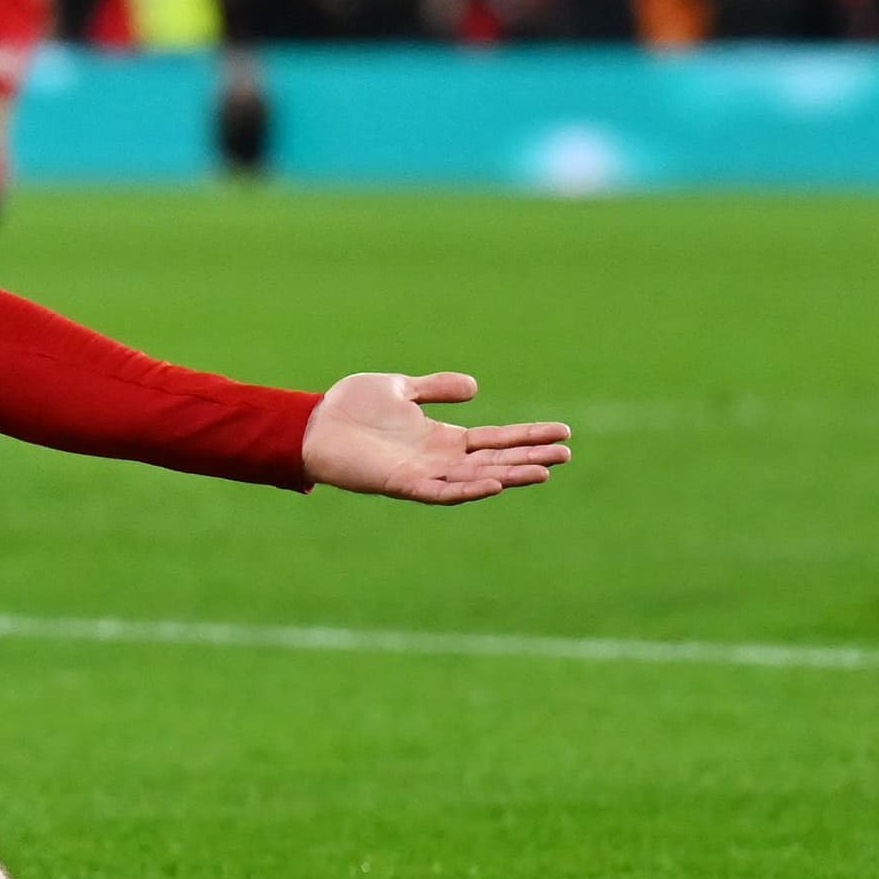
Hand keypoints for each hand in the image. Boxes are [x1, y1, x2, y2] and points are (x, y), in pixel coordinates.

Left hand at [301, 371, 570, 504]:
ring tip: (543, 469)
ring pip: (477, 478)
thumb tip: (476, 387)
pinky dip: (468, 489)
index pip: (495, 439)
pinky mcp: (402, 484)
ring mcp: (423, 473)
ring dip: (510, 474)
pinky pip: (441, 492)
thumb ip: (435, 389)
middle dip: (530, 456)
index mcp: (441, 437)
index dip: (527, 436)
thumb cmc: (350, 408)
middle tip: (567, 453)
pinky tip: (494, 482)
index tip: (562, 433)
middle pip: (496, 459)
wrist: (311, 423)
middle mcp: (438, 459)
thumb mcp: (400, 388)